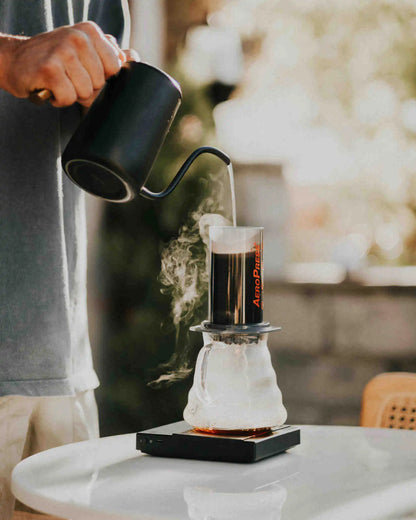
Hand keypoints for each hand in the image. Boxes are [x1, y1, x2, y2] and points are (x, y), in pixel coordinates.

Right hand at [0, 21, 134, 106]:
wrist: (15, 60)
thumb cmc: (55, 60)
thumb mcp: (84, 51)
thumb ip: (110, 54)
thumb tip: (134, 57)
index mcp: (91, 32)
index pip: (116, 67)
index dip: (103, 78)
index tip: (86, 72)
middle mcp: (78, 38)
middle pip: (101, 83)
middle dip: (87, 88)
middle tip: (69, 78)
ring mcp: (63, 52)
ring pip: (85, 92)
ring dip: (72, 94)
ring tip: (60, 82)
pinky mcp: (49, 69)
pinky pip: (68, 98)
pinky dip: (60, 100)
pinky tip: (51, 89)